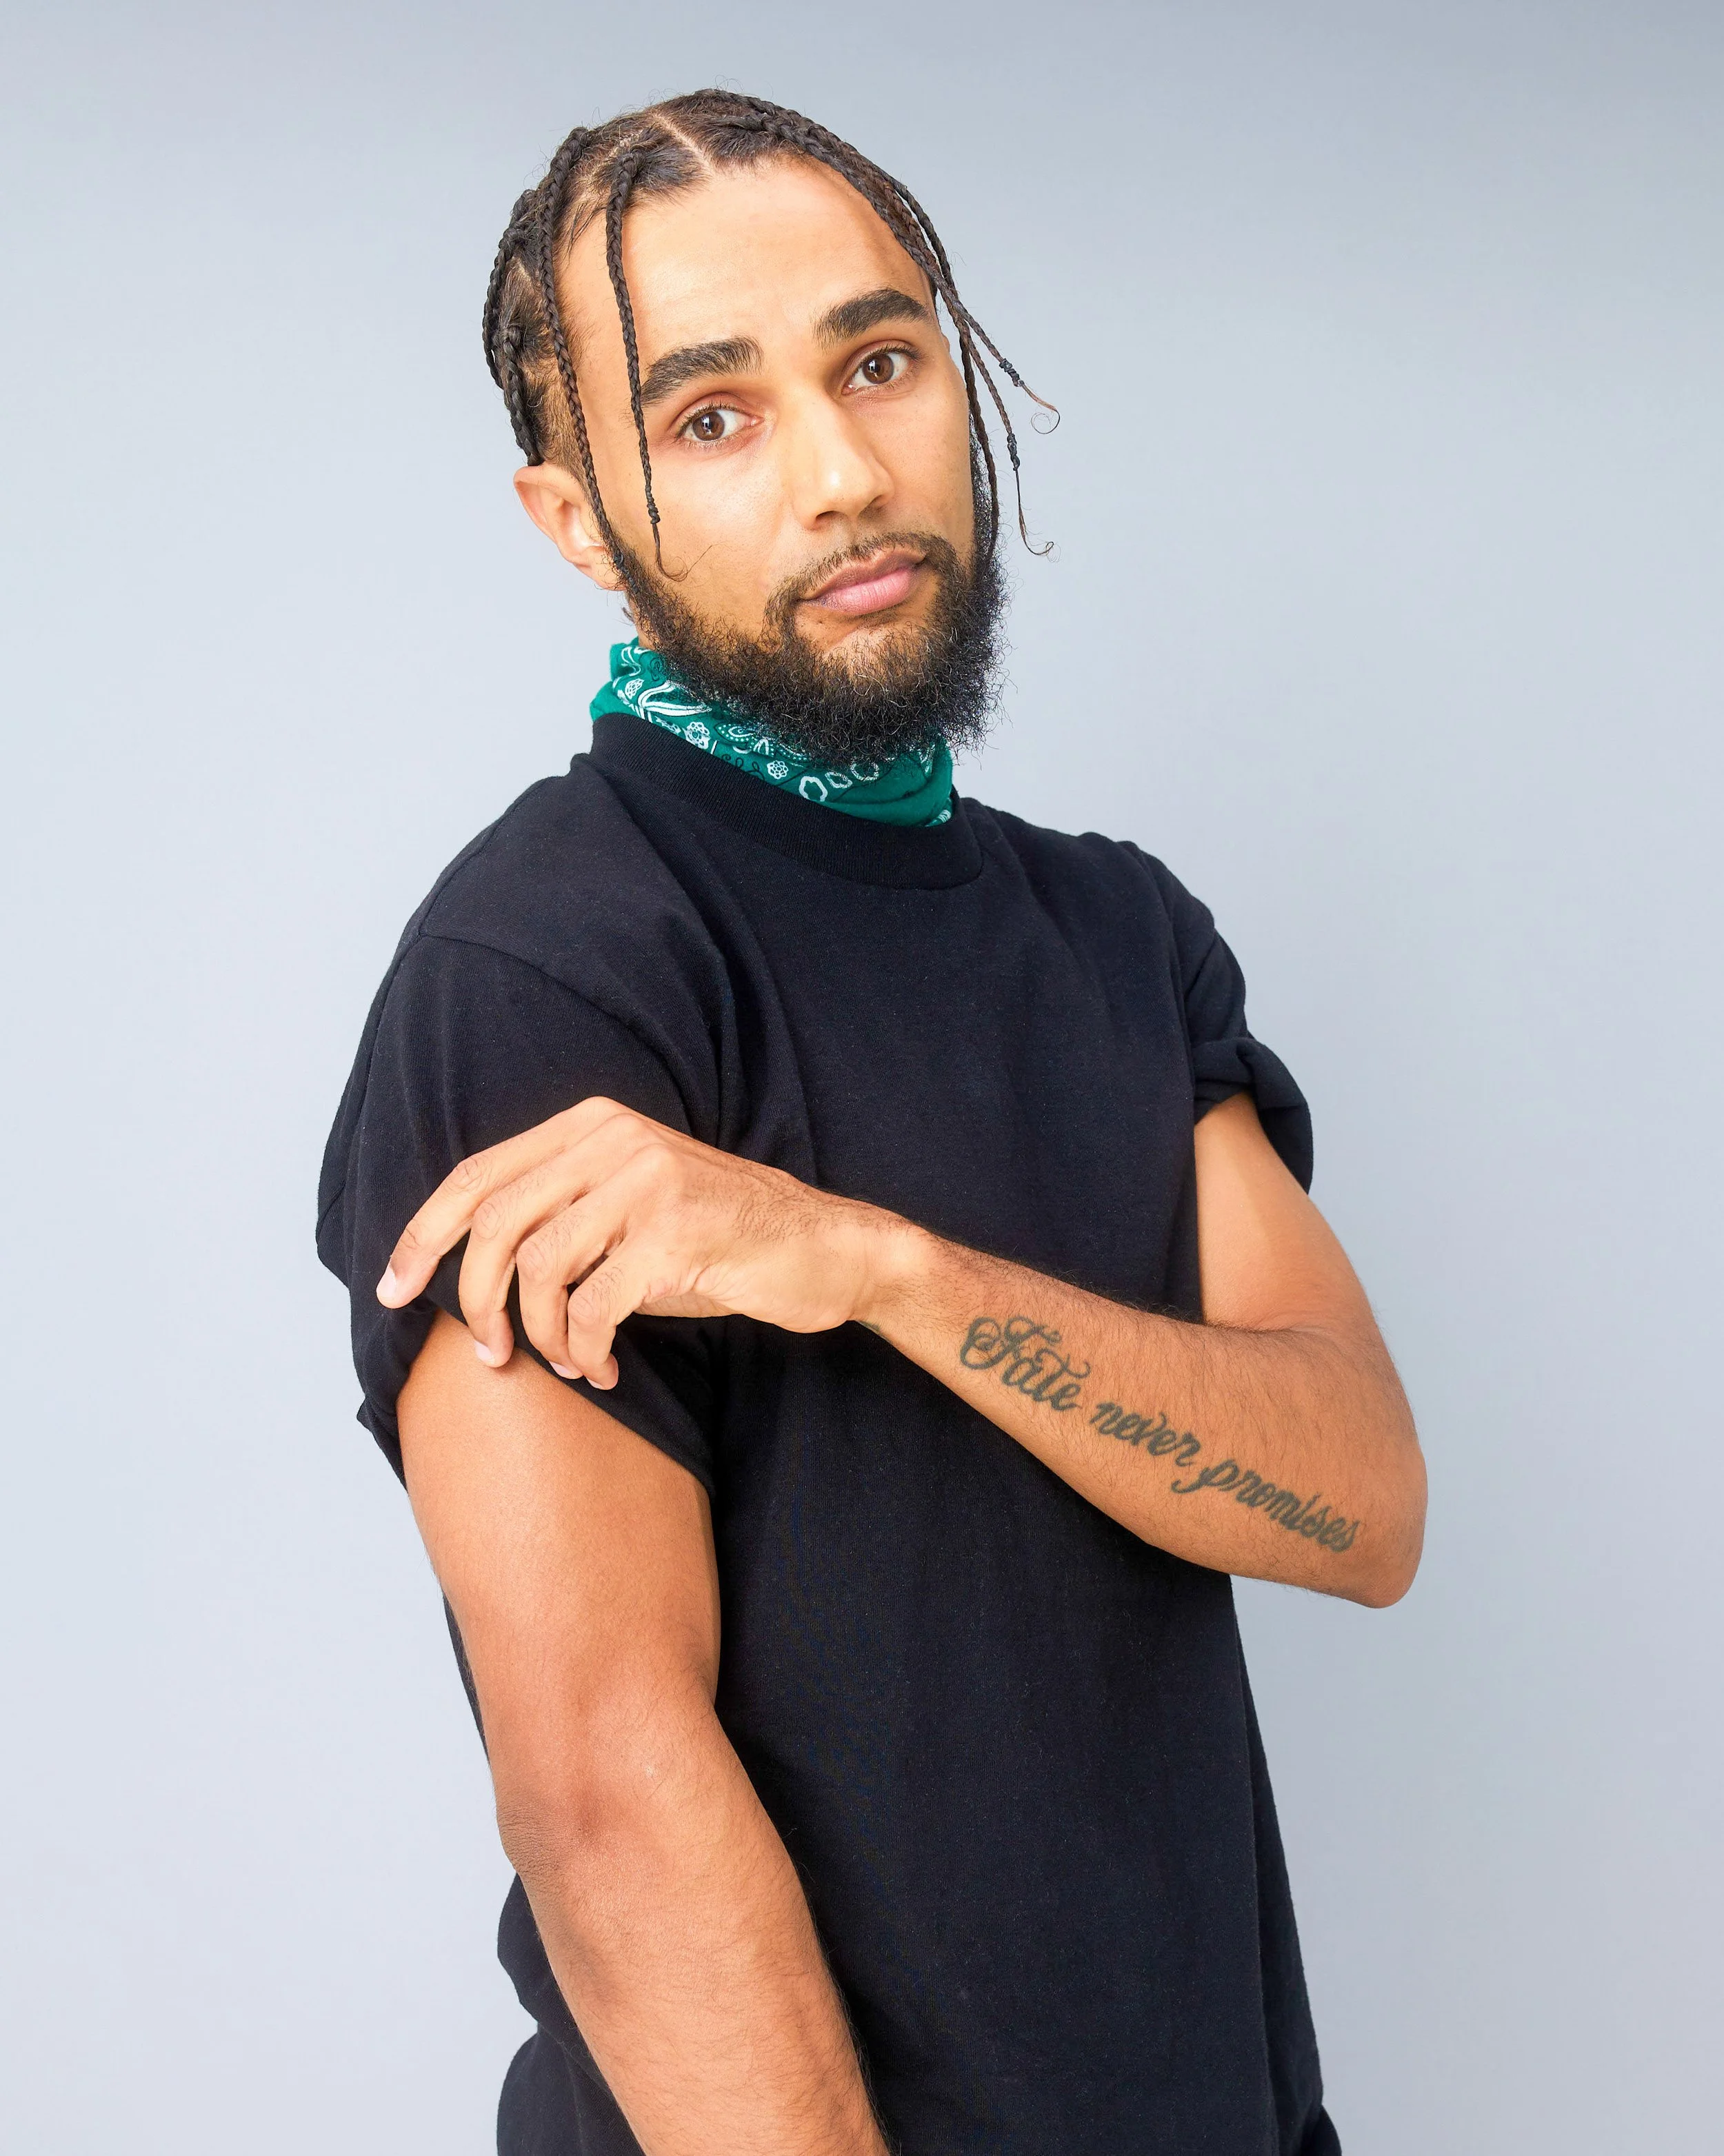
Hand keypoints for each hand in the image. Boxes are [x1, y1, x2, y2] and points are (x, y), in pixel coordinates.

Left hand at [377, 1098, 912, 1386]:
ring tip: (563, 1362)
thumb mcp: (629, 1210)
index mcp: (592, 1125)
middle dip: (470, 1298)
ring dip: (539, 1335)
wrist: (823, 1250)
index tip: (392, 1290)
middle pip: (494, 1219)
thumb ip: (561, 1216)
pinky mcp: (675, 1231)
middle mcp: (613, 1140)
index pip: (478, 1174)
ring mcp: (645, 1180)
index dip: (423, 1234)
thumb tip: (463, 1270)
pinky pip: (593, 1306)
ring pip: (538, 1267)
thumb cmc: (717, 1243)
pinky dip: (583, 1352)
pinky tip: (601, 1371)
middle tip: (489, 1353)